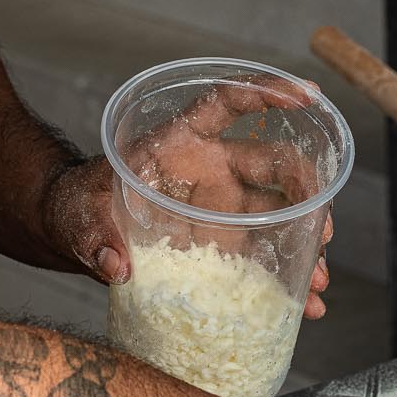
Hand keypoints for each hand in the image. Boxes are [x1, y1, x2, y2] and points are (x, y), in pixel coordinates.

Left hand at [42, 78, 334, 319]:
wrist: (77, 234)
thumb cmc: (75, 207)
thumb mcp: (76, 218)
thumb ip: (93, 238)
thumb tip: (115, 266)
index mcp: (178, 143)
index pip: (227, 104)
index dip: (265, 93)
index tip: (307, 95)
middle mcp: (211, 168)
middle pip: (273, 163)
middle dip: (307, 191)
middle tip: (321, 229)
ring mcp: (223, 206)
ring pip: (281, 212)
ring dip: (306, 240)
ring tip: (317, 279)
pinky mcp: (224, 242)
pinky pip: (265, 254)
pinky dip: (287, 278)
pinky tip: (304, 303)